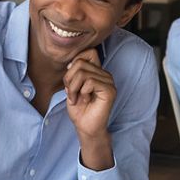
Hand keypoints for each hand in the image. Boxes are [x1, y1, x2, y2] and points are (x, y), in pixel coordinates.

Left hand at [64, 49, 116, 170]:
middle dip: (69, 79)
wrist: (85, 128)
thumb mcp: (71, 87)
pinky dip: (81, 92)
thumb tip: (72, 63)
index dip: (75, 62)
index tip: (71, 79)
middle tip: (71, 93)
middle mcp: (105, 74)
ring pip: (82, 73)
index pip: (88, 52)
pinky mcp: (110, 90)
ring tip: (76, 98)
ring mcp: (109, 81)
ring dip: (73, 88)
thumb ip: (73, 73)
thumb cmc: (79, 109)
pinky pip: (90, 82)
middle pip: (80, 63)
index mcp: (97, 72)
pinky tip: (85, 101)